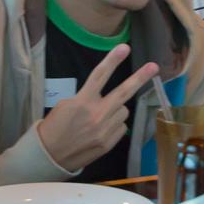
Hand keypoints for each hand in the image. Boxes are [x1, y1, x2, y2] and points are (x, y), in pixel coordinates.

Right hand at [36, 44, 159, 171]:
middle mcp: (97, 114)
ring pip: (123, 110)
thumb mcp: (65, 105)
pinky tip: (101, 130)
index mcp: (82, 101)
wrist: (49, 156)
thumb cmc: (54, 127)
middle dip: (140, 78)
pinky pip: (121, 127)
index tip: (124, 47)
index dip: (112, 60)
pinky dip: (115, 125)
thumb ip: (86, 98)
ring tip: (101, 116)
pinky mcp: (110, 142)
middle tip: (154, 67)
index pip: (99, 75)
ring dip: (116, 109)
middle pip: (124, 92)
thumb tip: (102, 97)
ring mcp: (105, 130)